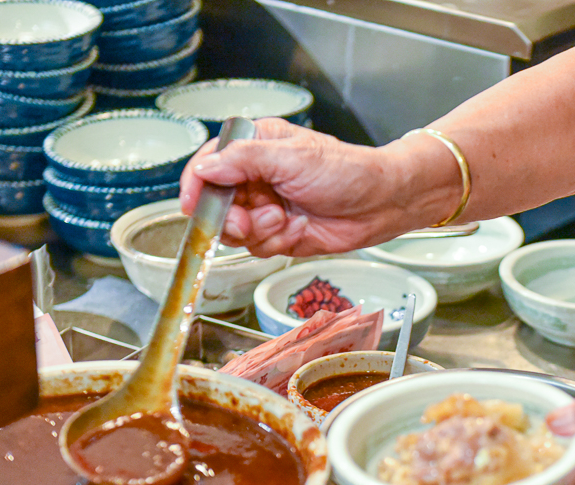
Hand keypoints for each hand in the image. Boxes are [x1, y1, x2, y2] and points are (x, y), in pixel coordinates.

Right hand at [178, 119, 418, 257]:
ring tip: (283, 218)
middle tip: (249, 220)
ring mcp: (265, 207)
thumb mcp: (291, 157)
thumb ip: (243, 160)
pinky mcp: (278, 233)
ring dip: (257, 231)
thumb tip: (206, 167)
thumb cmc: (347, 171)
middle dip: (230, 217)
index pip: (209, 164)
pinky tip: (296, 229)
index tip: (194, 205)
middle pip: (215, 204)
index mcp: (255, 146)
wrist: (381, 203)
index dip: (196, 186)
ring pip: (234, 231)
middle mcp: (255, 176)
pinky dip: (274, 242)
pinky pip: (256, 247)